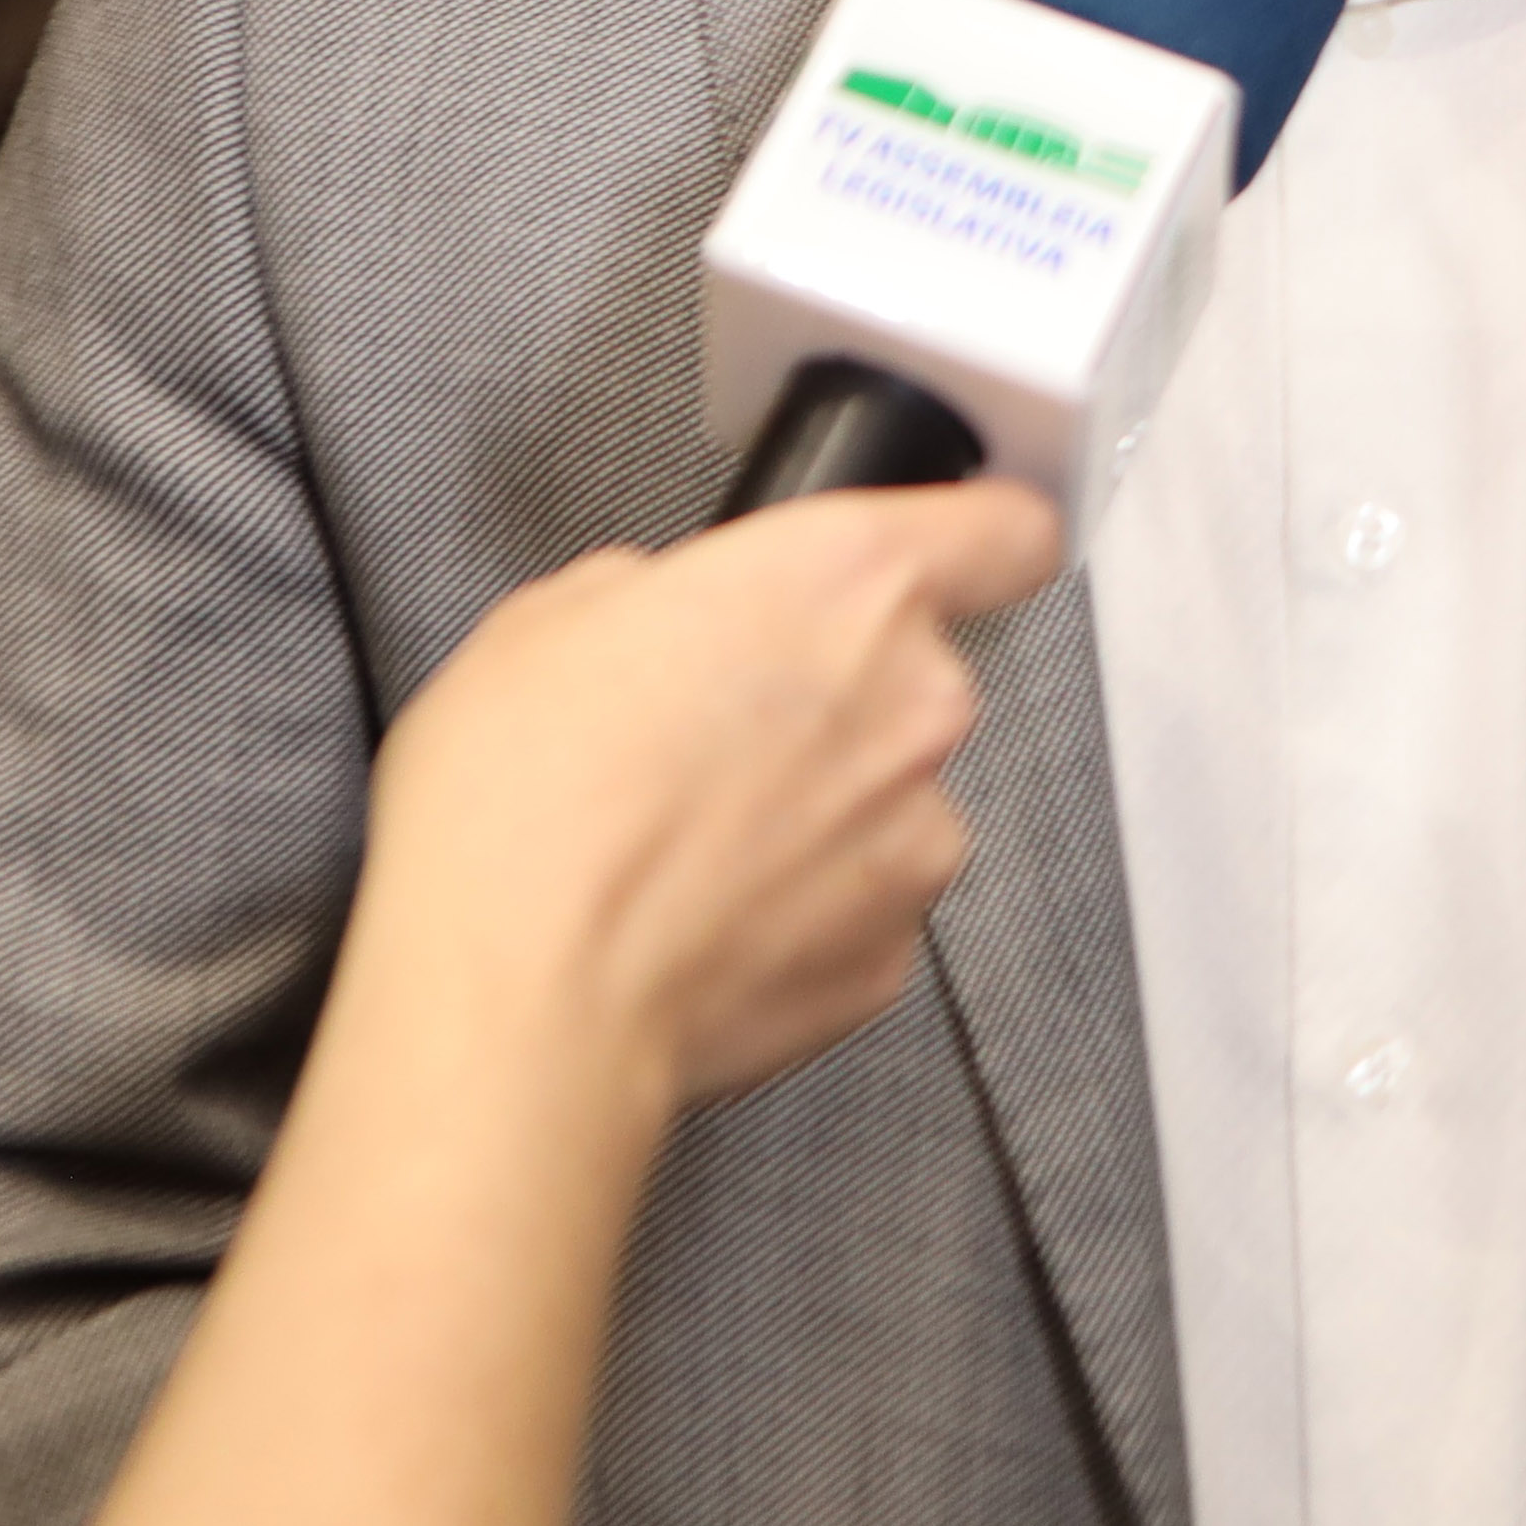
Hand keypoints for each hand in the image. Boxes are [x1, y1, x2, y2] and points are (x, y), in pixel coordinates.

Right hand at [352, 482, 1065, 1115]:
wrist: (521, 993)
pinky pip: (861, 905)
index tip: (958, 556)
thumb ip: (662, 591)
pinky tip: (701, 916)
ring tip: (690, 845)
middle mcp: (914, 701)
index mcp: (850, 581)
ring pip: (890, 799)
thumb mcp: (555, 617)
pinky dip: (800, 910)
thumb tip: (671, 618)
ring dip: (821, 811)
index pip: (1004, 532)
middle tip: (713, 735)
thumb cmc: (523, 801)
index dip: (979, 540)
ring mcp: (916, 836)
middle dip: (834, 699)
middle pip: (916, 677)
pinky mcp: (891, 955)